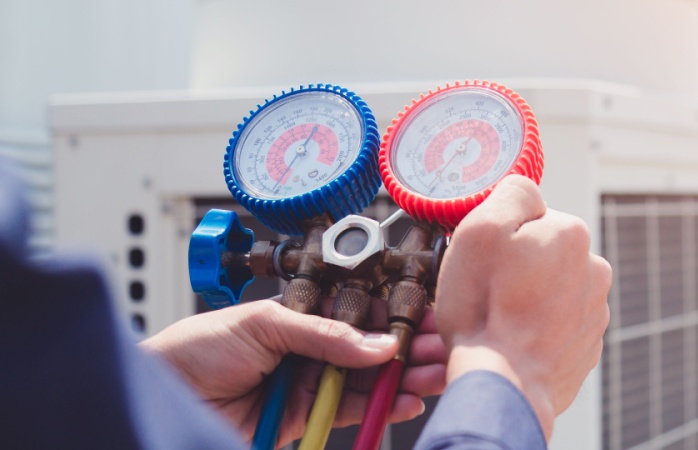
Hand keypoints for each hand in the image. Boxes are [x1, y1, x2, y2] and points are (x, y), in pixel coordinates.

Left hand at [140, 297, 447, 444]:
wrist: (160, 395)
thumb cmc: (195, 348)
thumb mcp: (263, 324)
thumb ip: (323, 334)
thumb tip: (375, 345)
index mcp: (302, 316)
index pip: (361, 315)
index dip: (396, 318)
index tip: (428, 319)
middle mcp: (311, 349)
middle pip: (373, 350)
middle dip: (411, 349)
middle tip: (443, 349)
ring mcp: (310, 384)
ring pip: (370, 382)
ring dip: (405, 379)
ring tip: (434, 375)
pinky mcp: (305, 418)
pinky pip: (352, 412)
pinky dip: (381, 408)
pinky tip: (406, 401)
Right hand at [435, 175, 612, 438]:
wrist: (505, 387)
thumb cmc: (485, 312)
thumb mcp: (480, 231)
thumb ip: (511, 194)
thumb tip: (526, 191)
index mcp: (571, 234)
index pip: (530, 216)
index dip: (500, 237)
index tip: (484, 261)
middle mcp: (594, 269)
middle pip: (543, 254)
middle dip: (517, 269)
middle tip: (485, 293)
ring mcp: (594, 312)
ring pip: (550, 291)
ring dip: (527, 300)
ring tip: (498, 323)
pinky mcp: (587, 348)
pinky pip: (556, 327)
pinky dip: (536, 331)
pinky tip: (513, 343)